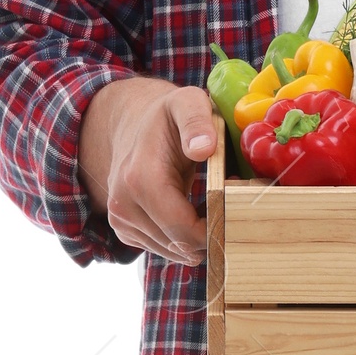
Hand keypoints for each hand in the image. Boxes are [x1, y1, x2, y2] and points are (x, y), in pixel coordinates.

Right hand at [77, 77, 216, 264]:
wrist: (133, 125)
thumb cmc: (167, 117)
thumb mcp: (187, 104)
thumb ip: (197, 122)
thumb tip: (203, 148)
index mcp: (140, 178)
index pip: (182, 228)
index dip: (213, 230)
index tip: (235, 213)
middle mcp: (123, 203)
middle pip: (178, 244)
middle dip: (209, 234)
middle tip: (229, 210)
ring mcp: (120, 219)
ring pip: (172, 251)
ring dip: (196, 238)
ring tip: (209, 208)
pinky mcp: (124, 229)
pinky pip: (162, 248)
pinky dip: (181, 238)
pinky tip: (189, 213)